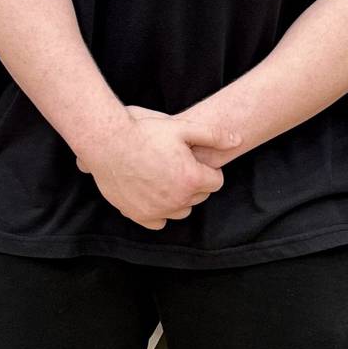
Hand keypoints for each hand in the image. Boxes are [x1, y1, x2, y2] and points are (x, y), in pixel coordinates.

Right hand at [76, 107, 238, 229]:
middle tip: (178, 163)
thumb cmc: (146, 132)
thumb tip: (238, 140)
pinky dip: (160, 210)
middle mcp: (177, 200)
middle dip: (195, 182)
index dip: (207, 168)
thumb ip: (214, 135)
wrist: (109, 143)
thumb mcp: (184, 127)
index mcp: (191, 180)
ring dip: (180, 197)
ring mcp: (157, 210)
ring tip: (167, 175)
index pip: (216, 182)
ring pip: (182, 210)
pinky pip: (159, 221)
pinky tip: (154, 192)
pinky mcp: (138, 215)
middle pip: (200, 196)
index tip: (194, 157)